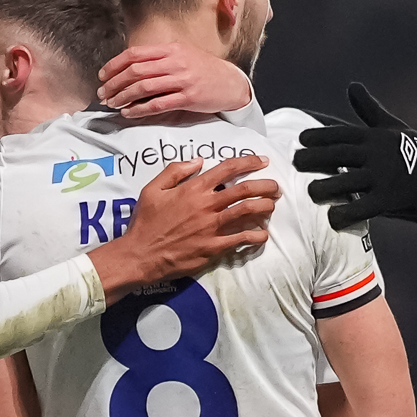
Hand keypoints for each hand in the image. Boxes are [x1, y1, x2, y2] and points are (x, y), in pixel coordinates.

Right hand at [89, 156, 279, 296]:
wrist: (140, 255)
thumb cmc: (145, 222)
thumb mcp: (153, 189)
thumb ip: (175, 171)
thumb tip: (198, 161)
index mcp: (194, 188)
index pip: (228, 169)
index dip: (249, 162)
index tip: (262, 161)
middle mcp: (207, 205)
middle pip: (246, 190)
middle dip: (266, 185)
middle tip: (275, 187)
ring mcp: (212, 227)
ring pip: (248, 212)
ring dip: (265, 207)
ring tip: (272, 206)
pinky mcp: (214, 247)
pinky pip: (241, 239)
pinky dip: (256, 235)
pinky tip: (262, 234)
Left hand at [96, 44, 252, 118]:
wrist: (231, 83)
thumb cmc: (205, 70)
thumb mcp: (183, 55)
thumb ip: (159, 59)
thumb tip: (131, 68)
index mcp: (171, 49)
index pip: (135, 54)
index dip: (115, 64)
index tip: (103, 75)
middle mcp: (175, 62)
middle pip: (135, 71)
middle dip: (114, 83)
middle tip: (103, 93)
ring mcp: (182, 80)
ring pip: (143, 88)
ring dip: (123, 97)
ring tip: (113, 103)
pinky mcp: (188, 98)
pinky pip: (157, 105)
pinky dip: (139, 109)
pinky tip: (129, 112)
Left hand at [294, 82, 416, 228]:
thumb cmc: (416, 150)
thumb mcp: (391, 126)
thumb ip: (368, 109)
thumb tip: (353, 85)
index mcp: (374, 137)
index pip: (339, 133)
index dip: (317, 136)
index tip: (300, 140)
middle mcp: (374, 154)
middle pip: (335, 155)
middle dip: (311, 159)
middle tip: (294, 163)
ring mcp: (381, 177)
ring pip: (343, 183)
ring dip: (322, 188)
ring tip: (309, 192)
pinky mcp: (388, 200)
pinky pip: (360, 208)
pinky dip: (344, 214)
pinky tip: (332, 218)